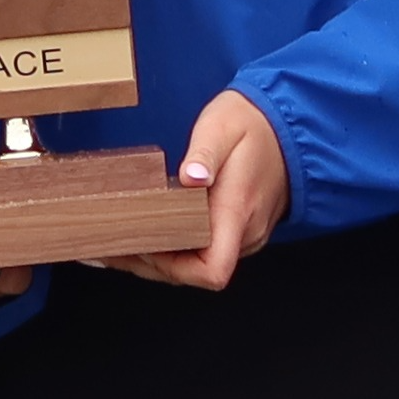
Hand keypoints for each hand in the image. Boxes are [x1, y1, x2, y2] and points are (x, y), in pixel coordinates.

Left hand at [102, 89, 287, 289]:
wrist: (289, 126)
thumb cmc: (252, 125)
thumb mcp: (222, 126)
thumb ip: (204, 153)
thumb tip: (190, 176)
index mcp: (237, 211)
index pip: (212, 271)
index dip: (173, 270)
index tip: (143, 246)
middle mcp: (244, 233)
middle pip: (194, 274)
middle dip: (151, 264)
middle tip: (110, 245)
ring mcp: (244, 235)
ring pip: (198, 265)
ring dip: (160, 258)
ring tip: (120, 240)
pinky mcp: (239, 230)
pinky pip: (205, 252)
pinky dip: (175, 249)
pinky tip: (150, 232)